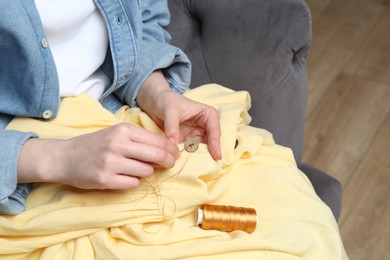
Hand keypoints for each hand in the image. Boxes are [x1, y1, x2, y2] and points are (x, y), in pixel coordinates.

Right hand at [17, 123, 179, 188]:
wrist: (64, 157)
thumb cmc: (95, 144)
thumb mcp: (116, 134)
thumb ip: (139, 139)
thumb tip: (167, 150)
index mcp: (123, 130)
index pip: (158, 141)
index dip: (171, 149)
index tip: (176, 155)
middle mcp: (118, 144)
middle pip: (157, 155)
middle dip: (168, 162)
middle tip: (170, 165)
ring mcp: (111, 162)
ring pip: (146, 171)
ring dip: (146, 172)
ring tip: (134, 169)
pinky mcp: (105, 179)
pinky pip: (133, 184)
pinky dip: (133, 182)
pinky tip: (123, 177)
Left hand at [136, 71, 221, 159]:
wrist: (156, 103)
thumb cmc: (166, 101)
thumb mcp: (169, 111)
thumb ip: (172, 126)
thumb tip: (173, 143)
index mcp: (208, 115)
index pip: (214, 130)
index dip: (216, 143)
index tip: (216, 155)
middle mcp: (206, 127)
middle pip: (211, 143)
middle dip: (210, 154)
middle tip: (210, 167)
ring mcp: (197, 136)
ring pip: (203, 150)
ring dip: (200, 158)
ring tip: (198, 169)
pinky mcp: (188, 143)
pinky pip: (191, 153)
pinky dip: (190, 159)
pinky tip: (187, 166)